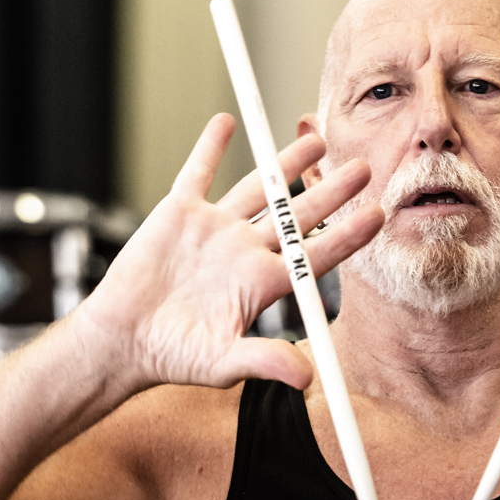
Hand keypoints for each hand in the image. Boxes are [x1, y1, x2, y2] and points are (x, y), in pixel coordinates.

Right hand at [75, 115, 381, 392]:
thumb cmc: (172, 355)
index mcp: (262, 283)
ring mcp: (214, 229)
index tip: (378, 216)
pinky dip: (209, 147)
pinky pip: (197, 173)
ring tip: (316, 139)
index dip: (348, 236)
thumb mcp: (222, 362)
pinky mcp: (178, 213)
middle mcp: (245, 251)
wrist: (121, 339)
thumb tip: (305, 377)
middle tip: (363, 169)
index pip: (315, 255)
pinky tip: (225, 122)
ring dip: (284, 163)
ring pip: (257, 188)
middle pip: (297, 215)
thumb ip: (264, 361)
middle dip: (330, 192)